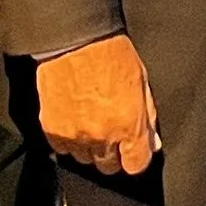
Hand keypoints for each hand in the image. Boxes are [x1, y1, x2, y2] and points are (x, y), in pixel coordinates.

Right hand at [37, 34, 158, 176]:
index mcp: (129, 124)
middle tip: (110, 130)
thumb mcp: (141, 79)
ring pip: (84, 161)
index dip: (136, 157)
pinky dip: (68, 140)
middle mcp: (102, 136)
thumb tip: (153, 143)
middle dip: (112, 153)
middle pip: (109, 167)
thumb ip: (148, 116)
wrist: (74, 37)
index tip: (133, 148)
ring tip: (90, 122)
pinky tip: (73, 120)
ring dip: (89, 148)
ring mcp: (75, 136)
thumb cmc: (112, 52)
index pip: (136, 165)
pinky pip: (62, 150)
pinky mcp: (53, 131)